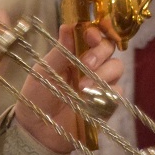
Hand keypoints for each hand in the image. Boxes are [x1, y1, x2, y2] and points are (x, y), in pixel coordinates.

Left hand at [12, 23, 122, 153]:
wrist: (37, 129)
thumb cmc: (37, 96)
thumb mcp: (44, 71)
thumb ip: (60, 51)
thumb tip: (68, 25)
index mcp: (75, 53)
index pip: (93, 35)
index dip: (96, 31)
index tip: (90, 35)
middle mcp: (91, 65)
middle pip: (109, 48)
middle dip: (100, 52)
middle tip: (86, 63)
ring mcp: (100, 83)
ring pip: (116, 67)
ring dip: (102, 73)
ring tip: (82, 87)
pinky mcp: (106, 103)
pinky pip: (117, 92)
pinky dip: (107, 92)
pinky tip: (90, 99)